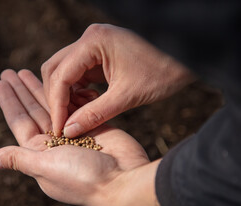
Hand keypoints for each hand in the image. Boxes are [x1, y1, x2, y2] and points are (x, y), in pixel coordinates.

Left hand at [0, 69, 167, 205]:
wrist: (122, 181)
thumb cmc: (83, 178)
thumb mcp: (45, 167)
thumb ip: (18, 159)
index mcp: (39, 153)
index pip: (19, 122)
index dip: (9, 102)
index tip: (0, 82)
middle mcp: (54, 143)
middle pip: (33, 110)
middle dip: (21, 91)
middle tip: (8, 71)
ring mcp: (74, 134)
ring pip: (53, 105)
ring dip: (41, 88)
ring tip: (26, 71)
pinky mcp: (93, 125)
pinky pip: (76, 105)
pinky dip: (67, 92)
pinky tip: (57, 78)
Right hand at [41, 24, 194, 136]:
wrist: (185, 59)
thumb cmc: (162, 72)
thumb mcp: (127, 96)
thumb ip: (94, 114)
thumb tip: (68, 131)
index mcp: (94, 42)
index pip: (61, 75)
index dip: (57, 104)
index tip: (58, 128)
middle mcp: (89, 39)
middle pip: (55, 70)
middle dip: (57, 99)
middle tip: (64, 123)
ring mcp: (92, 46)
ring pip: (63, 73)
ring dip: (66, 95)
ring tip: (80, 114)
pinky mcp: (98, 55)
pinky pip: (77, 74)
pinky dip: (77, 91)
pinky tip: (89, 103)